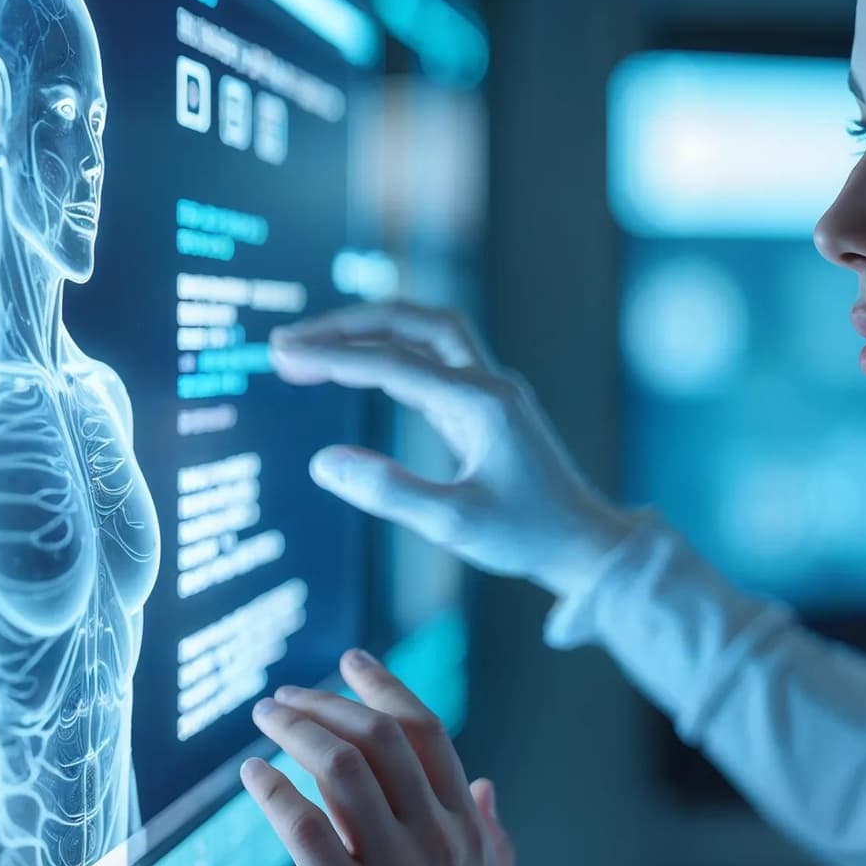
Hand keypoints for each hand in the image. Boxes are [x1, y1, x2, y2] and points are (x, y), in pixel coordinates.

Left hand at [242, 649, 529, 865]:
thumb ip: (497, 842)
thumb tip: (487, 787)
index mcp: (467, 830)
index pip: (427, 734)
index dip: (387, 688)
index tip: (353, 661)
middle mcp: (433, 837)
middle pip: (379, 738)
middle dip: (327, 702)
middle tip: (287, 694)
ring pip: (342, 768)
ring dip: (296, 732)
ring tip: (266, 720)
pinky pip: (304, 828)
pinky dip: (273, 791)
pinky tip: (253, 776)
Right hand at [270, 300, 638, 593]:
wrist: (582, 542)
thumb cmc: (525, 536)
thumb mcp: (453, 525)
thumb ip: (389, 492)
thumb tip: (324, 461)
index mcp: (480, 403)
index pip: (394, 364)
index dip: (334, 358)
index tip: (283, 356)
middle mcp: (487, 384)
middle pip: (414, 323)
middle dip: (349, 325)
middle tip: (290, 342)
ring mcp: (490, 390)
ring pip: (427, 332)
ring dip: (372, 329)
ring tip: (316, 345)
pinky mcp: (486, 405)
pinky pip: (433, 360)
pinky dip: (390, 354)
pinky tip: (359, 369)